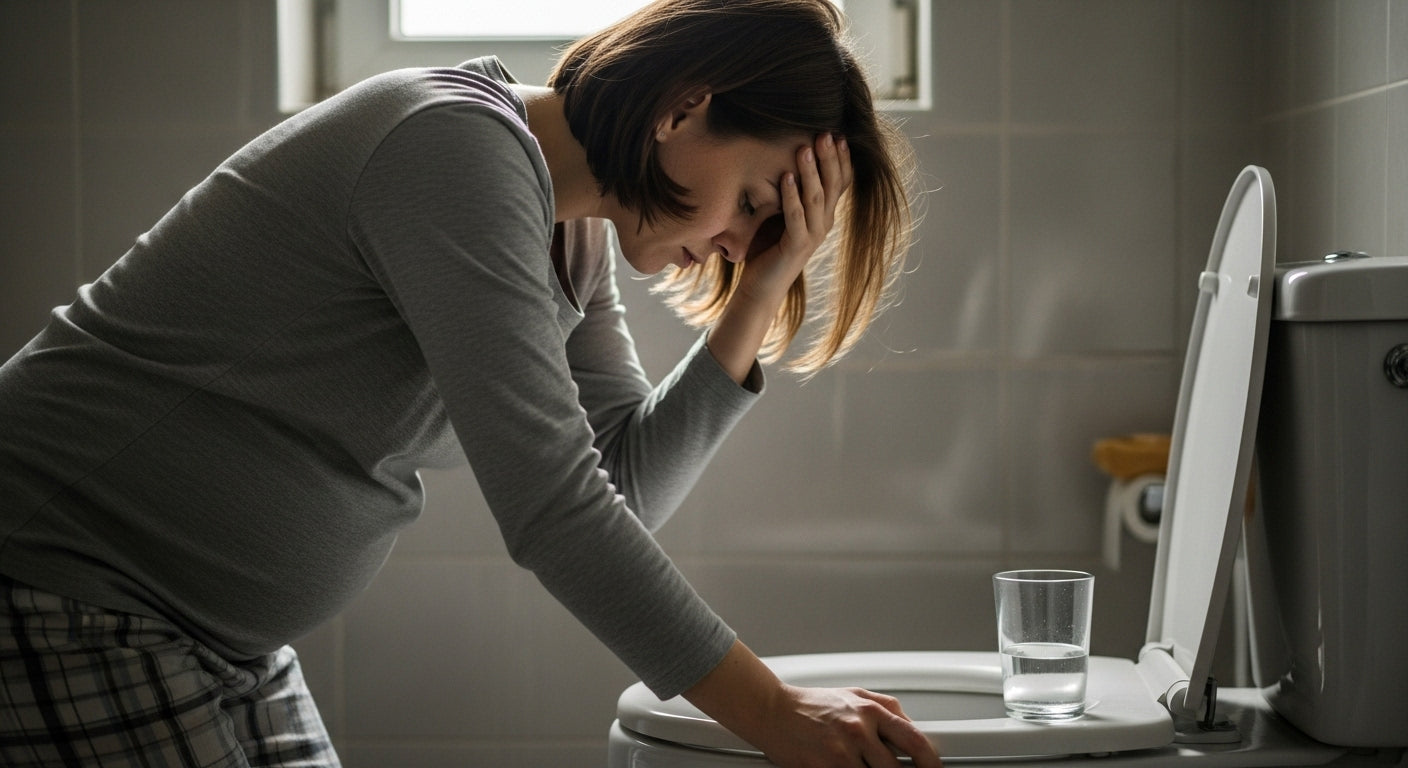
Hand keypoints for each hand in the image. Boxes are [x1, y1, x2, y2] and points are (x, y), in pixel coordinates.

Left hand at [736, 132, 853, 302]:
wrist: (760, 286)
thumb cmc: (768, 247)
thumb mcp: (781, 213)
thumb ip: (789, 192)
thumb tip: (783, 157)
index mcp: (824, 214)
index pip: (840, 182)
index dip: (841, 159)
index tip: (837, 133)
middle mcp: (824, 223)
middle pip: (832, 185)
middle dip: (829, 158)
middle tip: (825, 132)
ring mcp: (813, 236)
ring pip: (816, 198)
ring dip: (810, 171)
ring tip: (804, 147)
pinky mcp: (796, 247)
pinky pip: (796, 216)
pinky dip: (791, 195)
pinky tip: (786, 176)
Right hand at [753, 684, 944, 767]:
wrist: (773, 710)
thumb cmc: (812, 704)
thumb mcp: (854, 694)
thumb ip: (887, 708)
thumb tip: (913, 728)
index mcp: (870, 710)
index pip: (915, 741)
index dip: (931, 762)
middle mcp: (858, 731)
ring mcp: (840, 753)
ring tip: (862, 766)